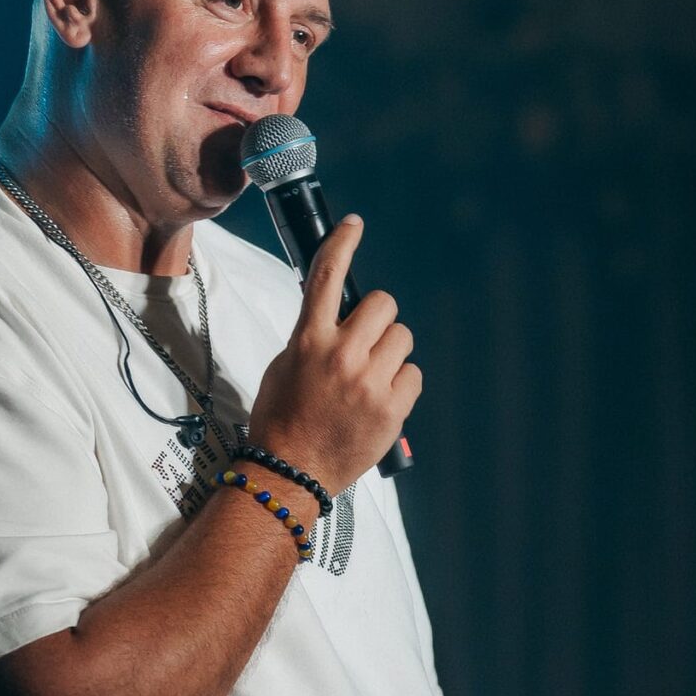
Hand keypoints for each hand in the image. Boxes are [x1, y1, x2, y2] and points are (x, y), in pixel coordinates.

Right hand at [248, 216, 421, 493]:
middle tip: (365, 342)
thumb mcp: (285, 364)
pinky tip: (380, 401)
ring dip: (391, 352)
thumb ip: (314, 336)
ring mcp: (369, 382)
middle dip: (378, 319)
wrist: (290, 471)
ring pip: (402, 338)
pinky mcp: (392, 409)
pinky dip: (401, 385)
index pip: (327, 277)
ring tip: (370, 379)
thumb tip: (340, 317)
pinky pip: (413, 375)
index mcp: (308, 340)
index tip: (353, 225)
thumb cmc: (282, 417)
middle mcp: (341, 355)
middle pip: (384, 304)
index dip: (342, 243)